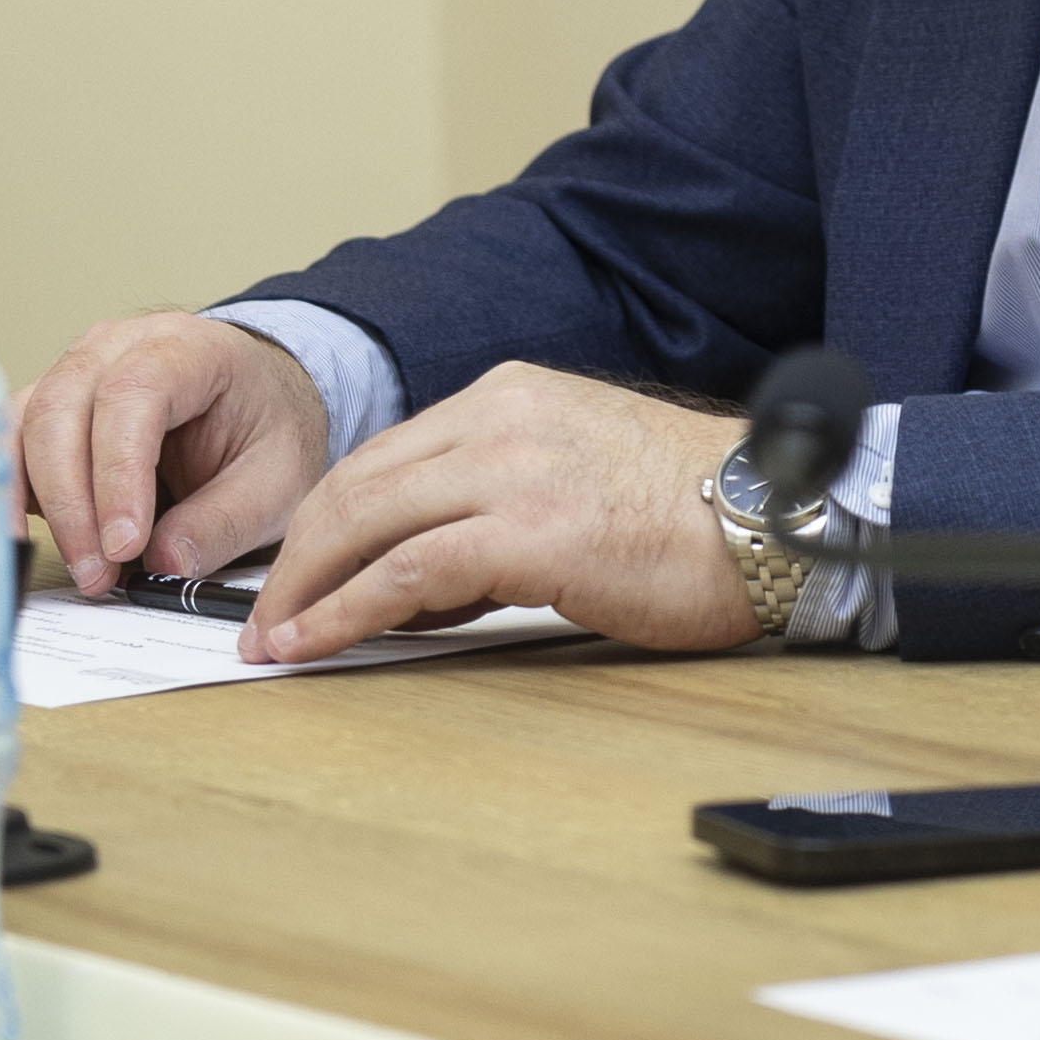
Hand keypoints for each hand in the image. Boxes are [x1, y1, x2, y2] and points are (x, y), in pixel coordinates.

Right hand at [14, 311, 336, 597]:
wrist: (259, 399)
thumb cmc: (266, 428)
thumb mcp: (277, 483)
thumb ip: (223, 523)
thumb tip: (164, 563)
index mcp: (190, 349)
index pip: (135, 392)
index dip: (119, 471)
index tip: (124, 542)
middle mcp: (121, 346)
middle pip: (64, 407)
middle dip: (73, 502)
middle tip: (99, 573)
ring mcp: (78, 370)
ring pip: (26, 424)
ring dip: (40, 502)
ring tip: (76, 566)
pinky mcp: (51, 405)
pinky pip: (11, 441)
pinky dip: (12, 492)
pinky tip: (28, 539)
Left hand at [243, 363, 754, 658]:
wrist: (777, 520)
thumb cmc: (697, 516)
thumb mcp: (579, 477)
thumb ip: (496, 506)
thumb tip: (417, 582)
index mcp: (513, 395)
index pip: (385, 456)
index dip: (324, 521)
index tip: (294, 573)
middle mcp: (502, 417)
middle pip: (356, 482)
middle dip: (293, 556)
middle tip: (262, 616)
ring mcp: (513, 469)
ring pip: (364, 519)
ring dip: (303, 587)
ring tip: (275, 640)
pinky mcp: (529, 532)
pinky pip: (404, 572)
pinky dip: (344, 611)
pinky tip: (317, 643)